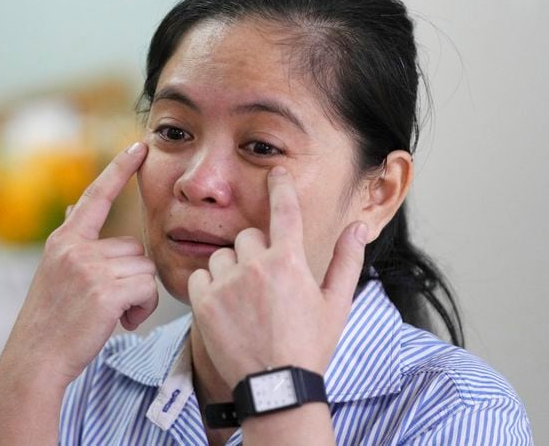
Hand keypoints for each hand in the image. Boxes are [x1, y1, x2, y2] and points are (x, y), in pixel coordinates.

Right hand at [0, 142, 157, 384]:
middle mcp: (74, 248)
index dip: (119, 169)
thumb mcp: (53, 270)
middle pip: (134, 247)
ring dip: (138, 295)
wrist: (35, 359)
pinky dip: (142, 309)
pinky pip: (147, 288)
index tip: (139, 146)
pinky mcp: (105, 292)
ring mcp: (89, 269)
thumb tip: (77, 206)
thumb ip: (72, 240)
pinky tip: (121, 322)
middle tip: (109, 303)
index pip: (96, 195)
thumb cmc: (50, 320)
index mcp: (64, 240)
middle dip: (131, 276)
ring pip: (145, 269)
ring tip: (112, 315)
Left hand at [188, 166, 368, 387]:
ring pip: (222, 256)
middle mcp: (255, 266)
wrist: (276, 385)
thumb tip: (359, 227)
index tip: (276, 173)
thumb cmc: (309, 346)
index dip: (280, 187)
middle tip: (262, 284)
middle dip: (254, 253)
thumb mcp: (336, 303)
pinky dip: (208, 287)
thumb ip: (346, 260)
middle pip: (247, 237)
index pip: (284, 211)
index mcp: (289, 261)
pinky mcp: (204, 302)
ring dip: (230, 270)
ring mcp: (227, 284)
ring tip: (244, 301)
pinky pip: (199, 276)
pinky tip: (224, 308)